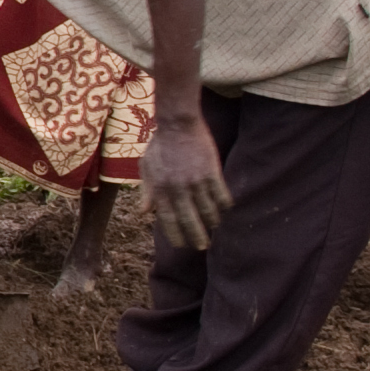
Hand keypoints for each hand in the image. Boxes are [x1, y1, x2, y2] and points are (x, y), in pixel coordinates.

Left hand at [140, 113, 232, 250]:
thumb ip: (147, 191)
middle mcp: (178, 189)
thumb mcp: (147, 167)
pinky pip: (222, 196)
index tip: (181, 245)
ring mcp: (196, 182)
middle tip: (202, 247)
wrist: (178, 123)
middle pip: (190, 221)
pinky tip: (225, 208)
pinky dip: (224, 205)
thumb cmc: (160, 145)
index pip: (168, 220)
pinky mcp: (212, 173)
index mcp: (160, 189)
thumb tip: (144, 212)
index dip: (176, 235)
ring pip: (208, 211)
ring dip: (212, 221)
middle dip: (197, 237)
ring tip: (214, 226)